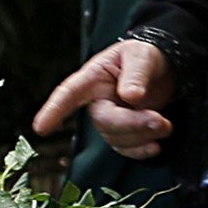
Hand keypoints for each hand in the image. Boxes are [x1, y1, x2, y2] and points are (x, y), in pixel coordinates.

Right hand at [33, 39, 174, 157]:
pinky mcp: (122, 132)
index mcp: (93, 77)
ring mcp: (108, 118)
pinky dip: (140, 151)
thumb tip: (131, 96)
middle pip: (103, 120)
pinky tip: (156, 146)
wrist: (162, 69)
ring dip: (142, 136)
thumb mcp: (142, 56)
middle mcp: (95, 100)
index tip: (41, 128)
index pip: (69, 92)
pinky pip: (124, 148)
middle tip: (162, 122)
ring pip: (116, 137)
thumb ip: (136, 74)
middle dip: (132, 124)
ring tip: (166, 125)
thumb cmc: (145, 56)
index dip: (54, 110)